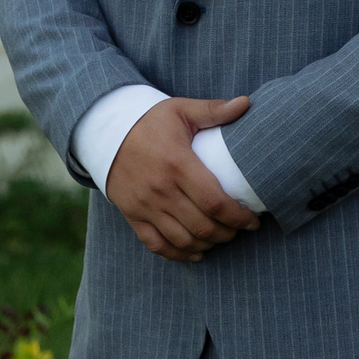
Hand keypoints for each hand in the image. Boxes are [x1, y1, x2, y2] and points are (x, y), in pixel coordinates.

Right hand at [106, 95, 258, 261]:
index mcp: (177, 164)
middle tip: (240, 229)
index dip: (238, 216)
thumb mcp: (181, 110)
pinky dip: (179, 255)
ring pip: (182, 240)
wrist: (105, 131)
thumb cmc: (149, 120)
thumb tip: (246, 103)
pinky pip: (157, 245)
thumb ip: (213, 110)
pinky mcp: (133, 215)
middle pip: (202, 226)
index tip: (252, 220)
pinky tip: (195, 252)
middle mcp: (161, 190)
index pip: (214, 201)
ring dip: (207, 244)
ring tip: (221, 237)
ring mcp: (145, 206)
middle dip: (227, 233)